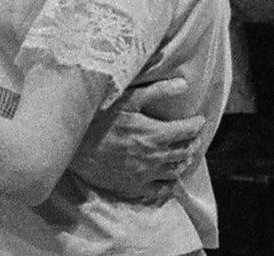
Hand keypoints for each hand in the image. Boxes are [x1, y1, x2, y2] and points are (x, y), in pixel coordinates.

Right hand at [70, 77, 205, 202]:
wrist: (73, 145)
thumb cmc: (98, 117)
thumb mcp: (127, 98)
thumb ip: (157, 91)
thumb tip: (183, 84)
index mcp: (154, 133)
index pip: (186, 130)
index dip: (197, 124)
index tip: (200, 119)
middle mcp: (154, 156)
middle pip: (184, 151)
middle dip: (193, 142)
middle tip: (194, 135)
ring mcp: (145, 174)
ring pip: (175, 171)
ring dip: (184, 161)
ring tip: (186, 154)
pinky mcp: (133, 185)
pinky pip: (160, 190)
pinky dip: (170, 184)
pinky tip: (171, 178)